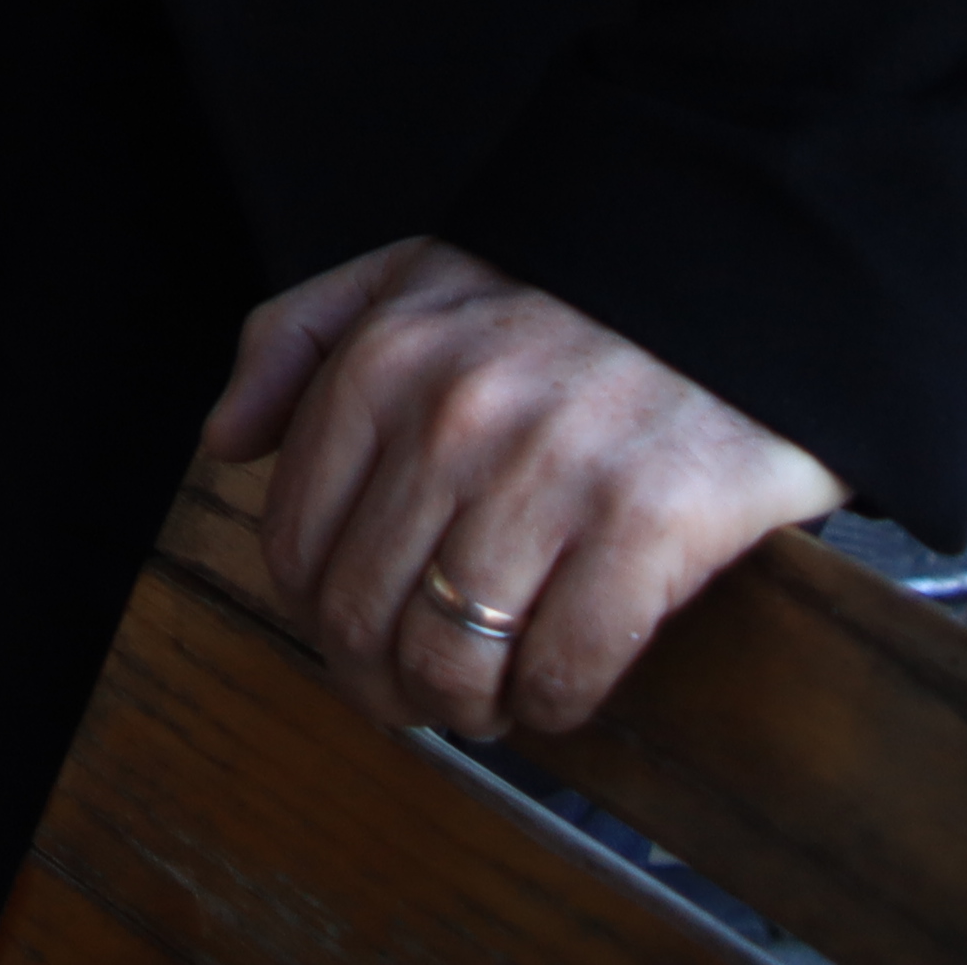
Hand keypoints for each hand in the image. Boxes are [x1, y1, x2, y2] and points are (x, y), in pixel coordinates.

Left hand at [199, 237, 844, 744]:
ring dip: (464, 708)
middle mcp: (451, 419)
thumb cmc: (567, 287)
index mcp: (382, 362)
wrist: (740, 258)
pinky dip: (552, 705)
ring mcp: (550, 474)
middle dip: (382, 683)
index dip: (317, 618)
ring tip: (489, 702)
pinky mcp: (649, 524)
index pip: (296, 544)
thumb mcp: (409, 272)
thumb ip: (295, 341)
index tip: (356, 638)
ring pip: (453, 658)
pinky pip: (564, 667)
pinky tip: (562, 690)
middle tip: (420, 695)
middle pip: (363, 617)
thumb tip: (225, 443)